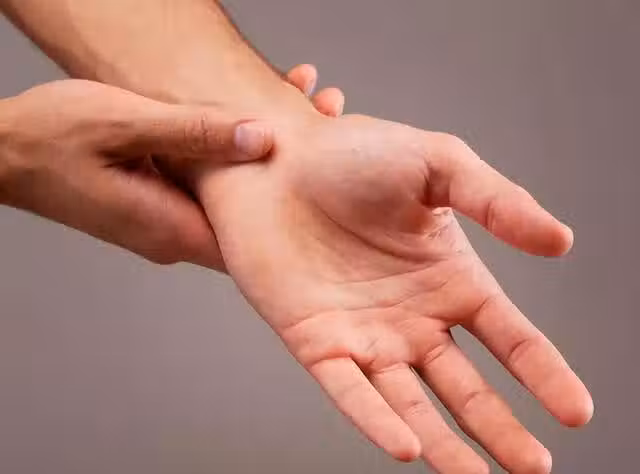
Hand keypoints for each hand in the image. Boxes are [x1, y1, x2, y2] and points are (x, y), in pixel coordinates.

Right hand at [0, 66, 343, 267]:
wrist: (2, 153)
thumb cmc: (47, 139)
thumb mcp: (125, 121)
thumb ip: (195, 132)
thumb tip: (261, 138)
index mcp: (172, 229)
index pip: (258, 233)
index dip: (300, 194)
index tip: (334, 152)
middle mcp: (176, 235)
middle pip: (255, 209)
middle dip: (294, 161)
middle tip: (326, 108)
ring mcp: (168, 221)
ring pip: (235, 192)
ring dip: (268, 148)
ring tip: (304, 97)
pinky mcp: (159, 204)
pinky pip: (211, 182)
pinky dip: (237, 149)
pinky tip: (254, 114)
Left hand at [194, 113, 592, 472]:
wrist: (274, 158)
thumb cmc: (353, 155)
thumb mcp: (438, 166)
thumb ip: (498, 202)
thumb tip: (562, 242)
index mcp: (450, 280)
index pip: (510, 339)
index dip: (545, 374)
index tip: (577, 412)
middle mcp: (412, 318)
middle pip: (467, 387)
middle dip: (502, 429)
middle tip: (535, 467)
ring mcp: (366, 334)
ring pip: (411, 403)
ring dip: (444, 444)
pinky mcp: (317, 340)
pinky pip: (350, 389)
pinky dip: (375, 418)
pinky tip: (405, 446)